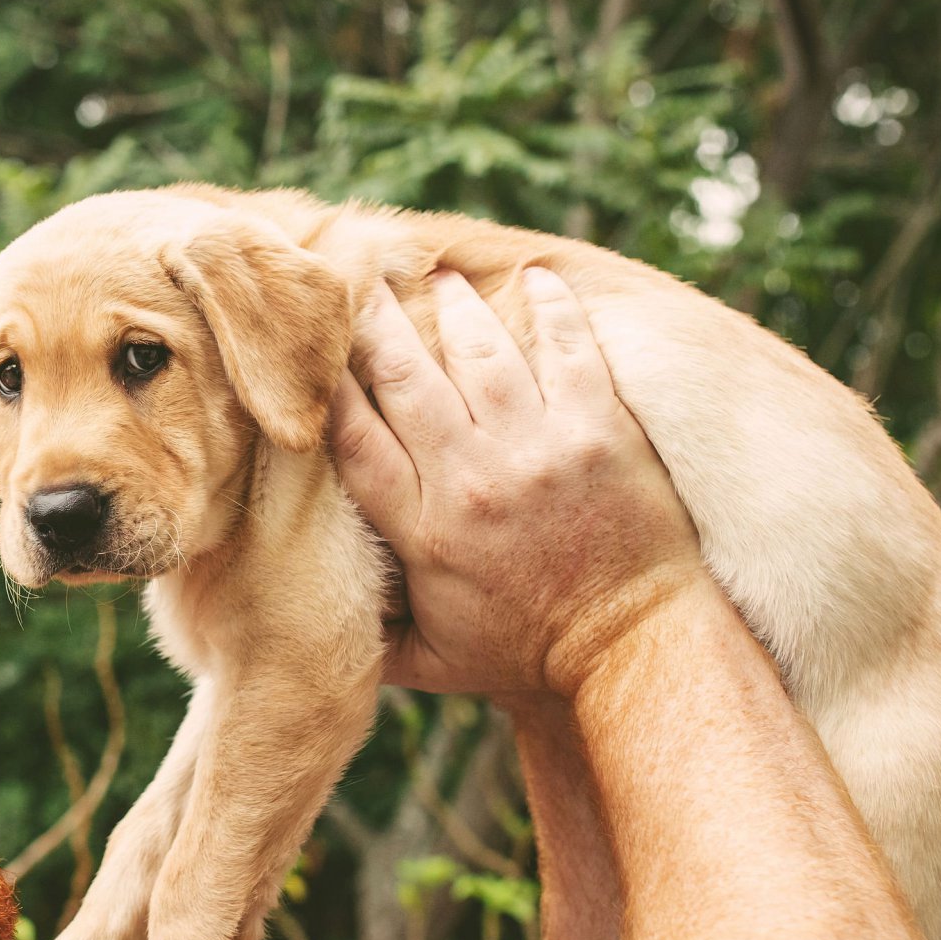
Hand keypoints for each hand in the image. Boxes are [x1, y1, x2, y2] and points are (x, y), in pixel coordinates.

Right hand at [329, 266, 708, 699]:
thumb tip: (307, 620)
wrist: (633, 648)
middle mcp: (472, 479)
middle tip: (361, 282)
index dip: (326, 386)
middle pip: (405, 378)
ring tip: (440, 279)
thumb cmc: (529, 654)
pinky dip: (550, 307)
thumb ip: (372, 637)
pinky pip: (567, 348)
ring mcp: (539, 450)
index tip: (311, 352)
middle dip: (376, 323)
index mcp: (422, 530)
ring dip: (454, 306)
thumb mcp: (435, 661)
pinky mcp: (599, 430)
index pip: (353, 438)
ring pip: (480, 350)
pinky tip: (534, 278)